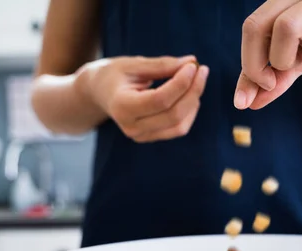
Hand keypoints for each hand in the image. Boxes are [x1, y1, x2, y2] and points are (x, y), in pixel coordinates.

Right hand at [77, 55, 208, 142]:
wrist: (99, 93)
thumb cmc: (115, 74)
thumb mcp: (134, 64)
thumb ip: (162, 65)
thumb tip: (192, 62)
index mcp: (122, 106)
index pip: (160, 100)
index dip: (181, 83)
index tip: (193, 66)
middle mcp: (131, 127)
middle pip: (173, 114)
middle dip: (193, 91)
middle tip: (202, 70)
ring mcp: (141, 136)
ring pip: (180, 125)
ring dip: (193, 101)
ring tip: (196, 79)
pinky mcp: (151, 137)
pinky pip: (178, 129)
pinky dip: (189, 111)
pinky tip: (190, 94)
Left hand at [234, 0, 301, 109]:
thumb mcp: (298, 62)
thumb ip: (273, 80)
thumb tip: (246, 103)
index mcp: (284, 2)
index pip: (251, 26)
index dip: (248, 61)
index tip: (256, 88)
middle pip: (260, 24)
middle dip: (258, 64)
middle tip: (272, 82)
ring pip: (288, 26)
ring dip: (285, 59)